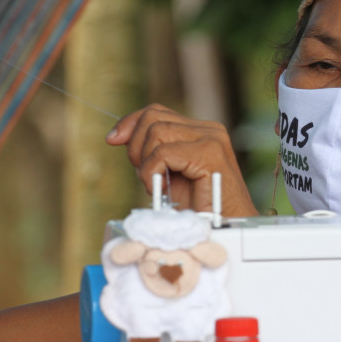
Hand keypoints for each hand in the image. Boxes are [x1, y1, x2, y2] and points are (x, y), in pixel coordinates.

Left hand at [106, 104, 256, 216]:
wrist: (228, 230)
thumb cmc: (199, 208)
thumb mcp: (169, 174)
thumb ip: (152, 152)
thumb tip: (118, 136)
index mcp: (201, 131)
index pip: (156, 111)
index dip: (130, 123)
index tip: (112, 139)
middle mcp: (209, 129)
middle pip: (152, 116)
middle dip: (136, 145)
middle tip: (145, 175)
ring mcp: (212, 139)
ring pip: (155, 132)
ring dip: (145, 162)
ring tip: (156, 185)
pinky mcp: (210, 154)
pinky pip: (162, 153)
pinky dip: (151, 173)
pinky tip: (159, 189)